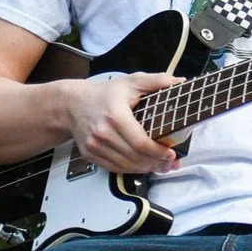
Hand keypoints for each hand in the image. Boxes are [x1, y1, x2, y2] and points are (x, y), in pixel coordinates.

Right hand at [62, 72, 180, 174]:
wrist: (72, 103)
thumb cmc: (103, 94)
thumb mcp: (130, 82)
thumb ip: (156, 81)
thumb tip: (180, 82)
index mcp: (115, 116)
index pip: (140, 142)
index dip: (158, 152)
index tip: (171, 153)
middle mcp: (103, 133)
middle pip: (135, 157)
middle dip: (157, 162)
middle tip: (171, 162)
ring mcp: (95, 146)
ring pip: (126, 166)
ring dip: (146, 168)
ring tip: (161, 165)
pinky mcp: (90, 154)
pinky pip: (114, 168)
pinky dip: (131, 170)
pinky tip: (143, 165)